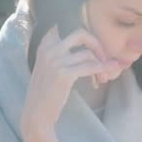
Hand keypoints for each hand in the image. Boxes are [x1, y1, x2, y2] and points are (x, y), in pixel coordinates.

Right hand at [20, 25, 119, 141]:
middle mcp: (48, 49)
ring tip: (103, 77)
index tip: (93, 48)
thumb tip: (89, 48)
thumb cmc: (46, 93)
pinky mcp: (64, 74)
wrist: (37, 114)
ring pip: (89, 54)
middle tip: (104, 58)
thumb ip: (63, 55)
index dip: (85, 36)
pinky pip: (90, 67)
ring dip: (101, 65)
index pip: (67, 27)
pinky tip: (102, 78)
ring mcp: (55, 61)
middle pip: (81, 34)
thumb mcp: (49, 68)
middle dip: (97, 44)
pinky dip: (100, 71)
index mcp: (44, 45)